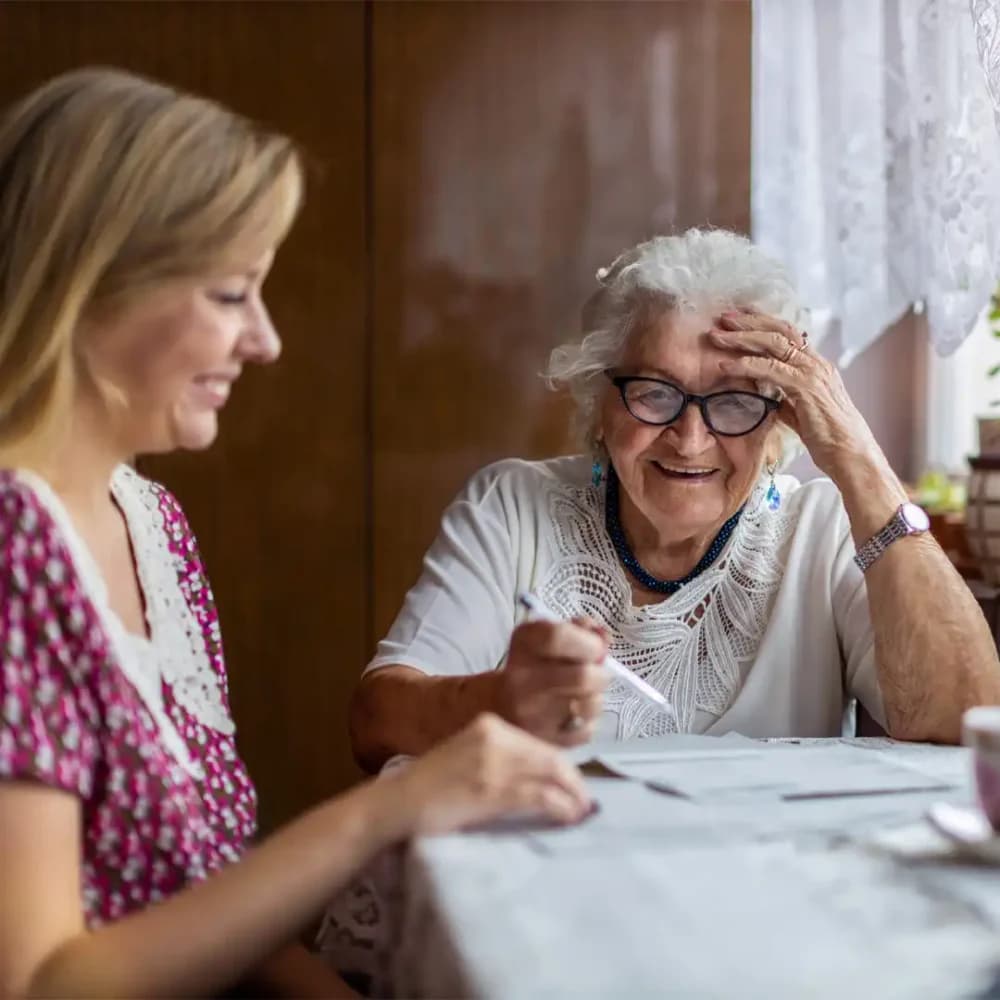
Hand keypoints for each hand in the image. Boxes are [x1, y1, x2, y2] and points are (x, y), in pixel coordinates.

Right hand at [391, 713, 592, 835]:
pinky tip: (568, 818)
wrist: (397, 803)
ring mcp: (495, 764)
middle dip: (574, 781)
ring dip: (573, 796)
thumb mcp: (467, 756)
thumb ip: (499, 758)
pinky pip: (541, 797)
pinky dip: (561, 807)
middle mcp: (496, 737)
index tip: (574, 784)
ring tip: (581, 812)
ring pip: (552, 775)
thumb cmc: (431, 785)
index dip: (562, 766)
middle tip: (585, 802)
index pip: (538, 744)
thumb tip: (540, 778)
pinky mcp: (494, 791)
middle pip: (551, 757)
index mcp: (489, 724)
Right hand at [495, 618, 608, 745]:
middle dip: (599, 675)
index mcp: (523, 644)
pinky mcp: (542, 741)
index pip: (557, 637)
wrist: (499, 704)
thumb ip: (579, 630)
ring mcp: (530, 714)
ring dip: (594, 699)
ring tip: (582, 695)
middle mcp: (520, 679)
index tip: (596, 648)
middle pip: (583, 677)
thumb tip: (603, 636)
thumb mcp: (547, 638)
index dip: (587, 642)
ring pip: (589, 705)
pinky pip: (586, 731)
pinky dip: (587, 722)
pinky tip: (573, 716)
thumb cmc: (532, 666)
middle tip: (594, 675)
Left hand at [710, 309, 883, 478]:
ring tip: (716, 337)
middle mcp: (816, 363)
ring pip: (773, 344)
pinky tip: (726, 365)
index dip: (762, 324)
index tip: (737, 320)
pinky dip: (746, 364)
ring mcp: (813, 373)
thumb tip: (769, 399)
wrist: (851, 456)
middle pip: (779, 330)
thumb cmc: (828, 439)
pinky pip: (771, 369)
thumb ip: (787, 401)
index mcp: (816, 366)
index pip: (788, 334)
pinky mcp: (807, 387)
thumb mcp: (802, 414)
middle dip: (748, 322)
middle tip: (722, 319)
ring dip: (741, 338)